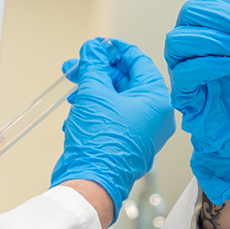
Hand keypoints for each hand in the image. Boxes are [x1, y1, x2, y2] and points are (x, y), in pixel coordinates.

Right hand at [49, 37, 175, 221]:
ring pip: (115, 99)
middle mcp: (154, 116)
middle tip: (76, 66)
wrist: (90, 183)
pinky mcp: (125, 143)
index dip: (114, 49)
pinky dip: (93, 110)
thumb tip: (93, 48)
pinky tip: (76, 113)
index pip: (139, 61)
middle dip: (97, 72)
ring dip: (91, 91)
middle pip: (125, 80)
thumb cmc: (100, 143)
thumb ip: (94, 65)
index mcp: (157, 100)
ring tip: (72, 91)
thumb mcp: (94, 93)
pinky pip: (111, 117)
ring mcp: (141, 131)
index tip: (96, 45)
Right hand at [164, 0, 229, 203]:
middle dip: (228, 16)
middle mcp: (193, 42)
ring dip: (214, 37)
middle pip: (194, 10)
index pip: (226, 3)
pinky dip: (206, 64)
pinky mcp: (182, 94)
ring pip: (179, 39)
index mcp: (214, 26)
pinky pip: (183, 73)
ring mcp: (182, 67)